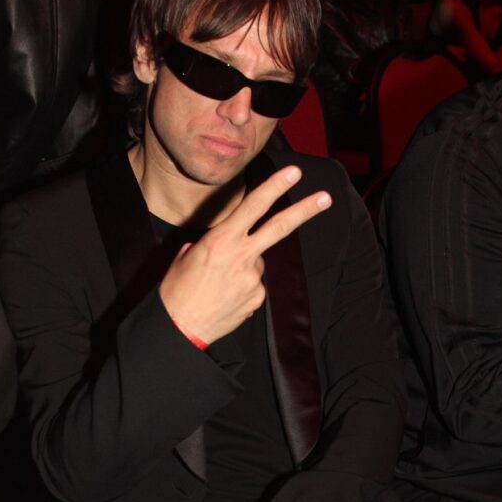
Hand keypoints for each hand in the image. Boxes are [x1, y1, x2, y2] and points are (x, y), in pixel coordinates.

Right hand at [159, 166, 330, 346]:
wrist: (179, 327)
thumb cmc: (177, 289)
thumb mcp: (186, 254)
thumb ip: (211, 241)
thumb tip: (224, 241)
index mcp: (221, 240)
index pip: (253, 206)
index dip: (275, 186)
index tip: (293, 173)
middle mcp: (241, 256)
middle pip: (280, 227)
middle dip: (305, 210)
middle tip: (325, 198)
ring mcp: (252, 279)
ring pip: (257, 261)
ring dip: (244, 266)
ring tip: (220, 283)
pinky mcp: (257, 298)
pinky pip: (255, 284)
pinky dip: (243, 286)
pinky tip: (226, 295)